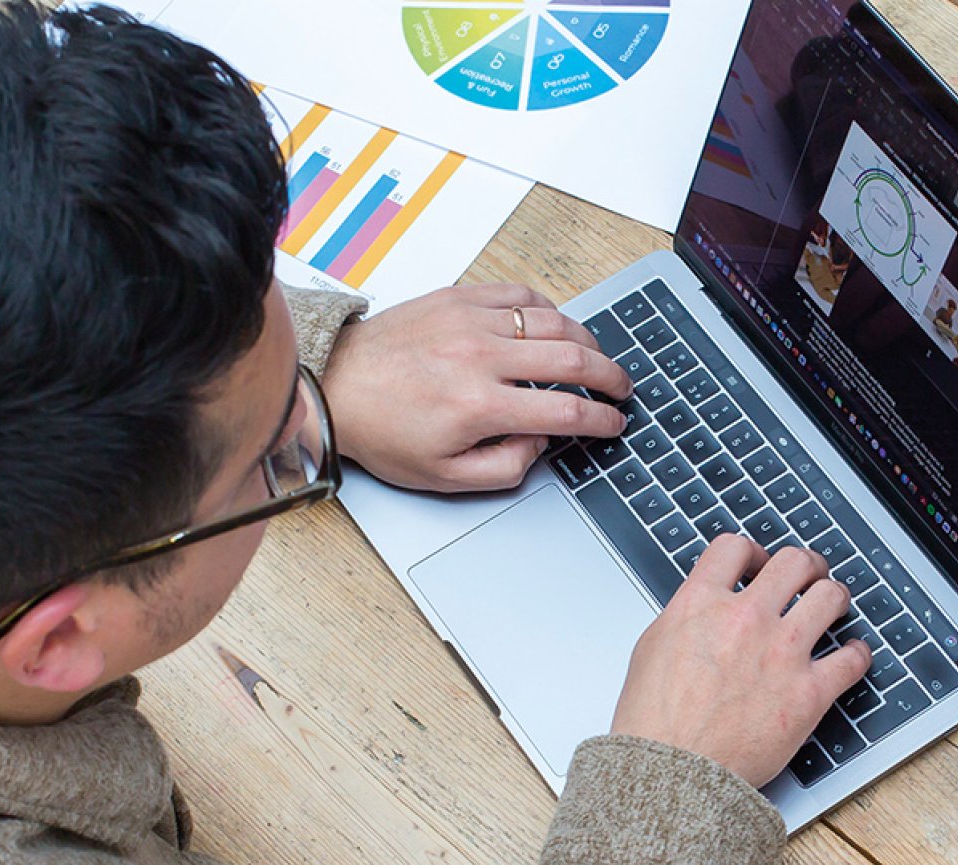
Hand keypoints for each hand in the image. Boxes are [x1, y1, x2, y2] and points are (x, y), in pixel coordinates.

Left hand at [321, 284, 634, 491]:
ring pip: (554, 322)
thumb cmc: (382, 430)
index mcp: (479, 407)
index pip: (566, 411)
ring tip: (596, 358)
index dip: (602, 419)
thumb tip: (541, 443)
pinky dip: (548, 310)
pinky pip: (521, 296)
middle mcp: (480, 358)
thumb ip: (505, 467)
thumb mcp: (443, 476)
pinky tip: (555, 326)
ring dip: (587, 341)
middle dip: (610, 375)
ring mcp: (471, 321)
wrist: (335, 383)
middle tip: (621, 387)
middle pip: (573, 359)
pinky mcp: (459, 298)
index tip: (613, 422)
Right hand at [610, 535, 871, 785]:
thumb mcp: (651, 649)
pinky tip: (853, 654)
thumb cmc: (654, 725)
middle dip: (804, 565)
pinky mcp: (809, 693)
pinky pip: (852, 659)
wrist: (672, 773)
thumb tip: (704, 608)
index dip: (752, 551)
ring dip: (834, 597)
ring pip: (829, 597)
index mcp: (700, 605)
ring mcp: (781, 654)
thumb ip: (685, 618)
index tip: (758, 563)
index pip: (734, 547)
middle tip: (807, 575)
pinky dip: (858, 653)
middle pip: (792, 562)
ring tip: (833, 604)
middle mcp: (745, 620)